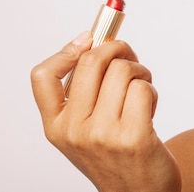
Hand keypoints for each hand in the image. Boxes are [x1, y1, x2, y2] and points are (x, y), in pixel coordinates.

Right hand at [30, 32, 180, 191]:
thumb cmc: (117, 154)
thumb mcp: (87, 128)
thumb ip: (87, 91)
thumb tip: (97, 39)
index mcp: (56, 126)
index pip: (42, 77)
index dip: (66, 51)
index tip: (89, 39)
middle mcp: (74, 131)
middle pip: (92, 61)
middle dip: (118, 48)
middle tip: (129, 57)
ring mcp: (102, 135)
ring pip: (122, 70)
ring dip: (140, 71)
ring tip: (142, 91)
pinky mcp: (132, 137)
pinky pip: (142, 87)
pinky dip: (151, 90)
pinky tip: (149, 108)